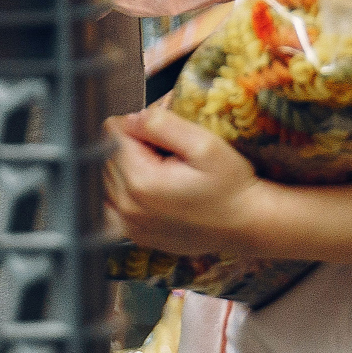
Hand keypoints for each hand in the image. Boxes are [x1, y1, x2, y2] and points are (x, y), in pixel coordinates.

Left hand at [105, 105, 271, 255]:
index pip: (111, 131)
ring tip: (161, 172)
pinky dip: (121, 190)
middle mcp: (126, 207)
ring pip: (105, 176)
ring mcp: (127, 225)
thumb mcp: (204, 144)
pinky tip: (146, 189)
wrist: (246, 224)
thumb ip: (161, 123)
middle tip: (166, 155)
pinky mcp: (133, 234)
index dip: (137, 125)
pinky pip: (109, 203)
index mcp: (140, 181)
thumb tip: (130, 117)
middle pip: (105, 154)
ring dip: (126, 167)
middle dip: (130, 146)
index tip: (163, 137)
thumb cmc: (231, 184)